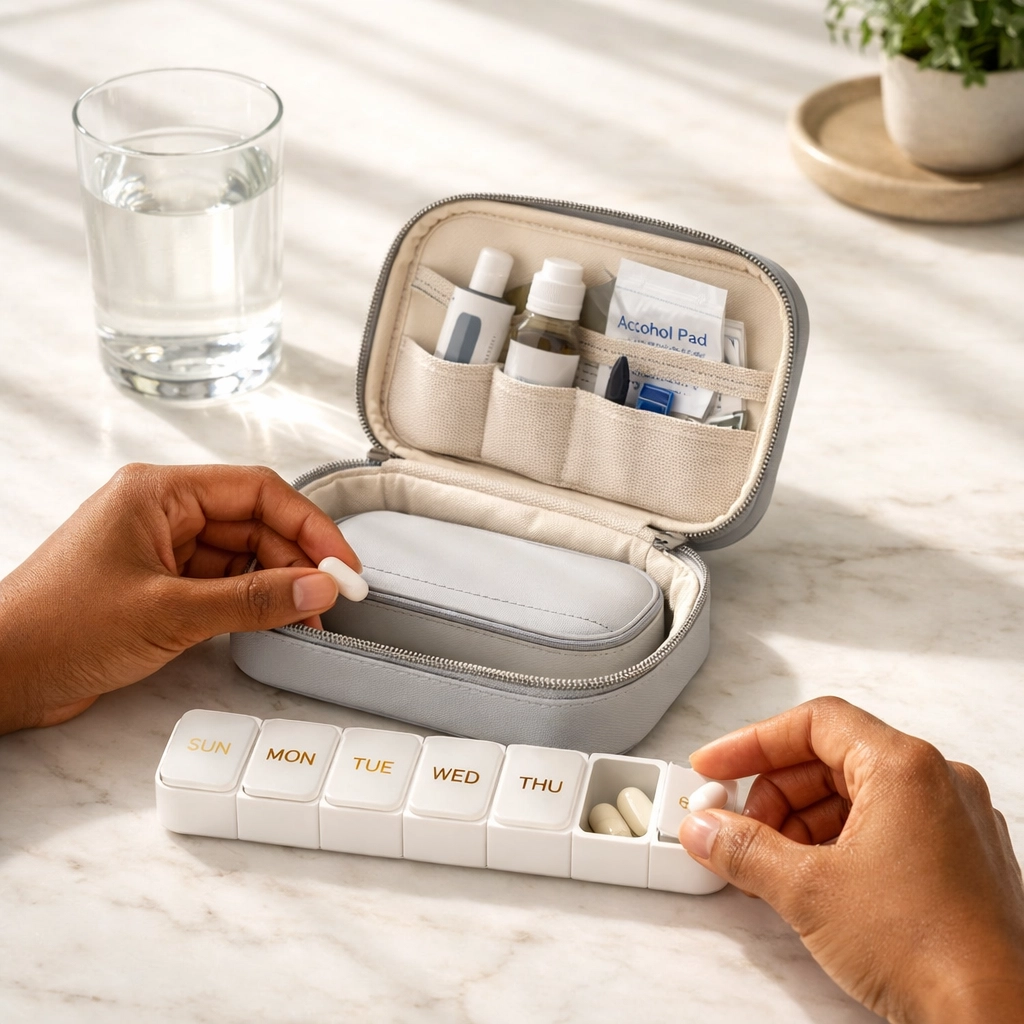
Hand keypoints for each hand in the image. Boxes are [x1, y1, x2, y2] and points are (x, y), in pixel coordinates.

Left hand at [0, 463, 359, 734]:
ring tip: (305, 617)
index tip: (341, 564)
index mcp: (158, 493)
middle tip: (330, 598)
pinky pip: (223, 583)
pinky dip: (251, 602)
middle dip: (297, 560)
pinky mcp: (160, 586)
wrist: (1, 676)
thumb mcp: (170, 613)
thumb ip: (252, 600)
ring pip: (243, 555)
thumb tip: (315, 589)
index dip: (309, 526)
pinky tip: (272, 622)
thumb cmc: (55, 629)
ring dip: (277, 585)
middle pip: (255, 523)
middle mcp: (162, 513)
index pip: (257, 491)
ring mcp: (161, 550)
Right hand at [679, 697, 1023, 1023]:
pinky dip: (837, 843)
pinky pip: (884, 827)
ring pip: (856, 794)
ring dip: (800, 822)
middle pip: (831, 758)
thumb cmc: (931, 952)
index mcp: (906, 768)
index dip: (753, 742)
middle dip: (773, 792)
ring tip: (767, 863)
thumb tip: (707, 829)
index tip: (716, 766)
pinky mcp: (958, 861)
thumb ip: (743, 849)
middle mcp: (938, 783)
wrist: (996, 1021)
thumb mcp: (809, 891)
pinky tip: (809, 879)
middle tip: (734, 825)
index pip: (813, 723)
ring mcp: (954, 822)